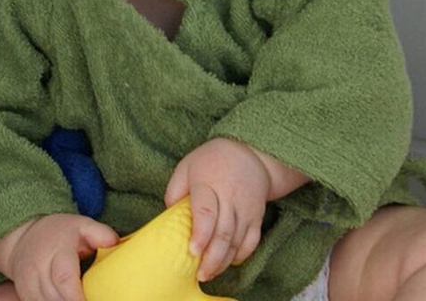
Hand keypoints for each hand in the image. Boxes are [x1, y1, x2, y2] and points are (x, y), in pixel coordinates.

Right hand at [0, 213, 117, 300]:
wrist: (24, 238)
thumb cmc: (60, 233)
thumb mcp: (82, 225)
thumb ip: (101, 233)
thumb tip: (116, 244)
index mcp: (56, 251)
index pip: (64, 279)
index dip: (76, 297)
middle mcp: (38, 270)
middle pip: (56, 298)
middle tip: (92, 299)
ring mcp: (28, 285)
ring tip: (81, 296)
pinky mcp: (24, 296)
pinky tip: (66, 297)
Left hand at [163, 138, 270, 282]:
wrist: (250, 152)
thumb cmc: (212, 160)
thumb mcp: (187, 166)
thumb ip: (175, 190)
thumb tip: (168, 216)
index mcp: (209, 182)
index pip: (206, 211)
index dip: (200, 234)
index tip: (192, 251)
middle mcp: (230, 196)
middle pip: (223, 232)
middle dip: (211, 258)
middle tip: (200, 274)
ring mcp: (246, 207)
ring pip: (237, 241)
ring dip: (223, 261)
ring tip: (209, 273)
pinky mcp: (256, 215)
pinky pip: (252, 241)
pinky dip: (241, 255)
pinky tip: (228, 262)